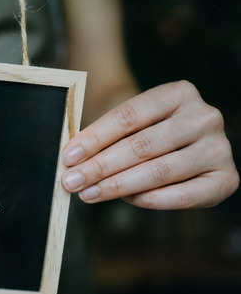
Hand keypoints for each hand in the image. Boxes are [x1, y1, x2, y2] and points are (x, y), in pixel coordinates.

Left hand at [61, 80, 238, 208]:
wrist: (186, 145)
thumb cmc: (147, 131)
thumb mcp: (129, 124)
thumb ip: (105, 136)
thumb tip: (71, 160)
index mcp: (179, 92)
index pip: (129, 116)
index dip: (95, 138)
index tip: (68, 157)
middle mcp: (204, 116)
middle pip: (142, 145)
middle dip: (100, 167)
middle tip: (72, 181)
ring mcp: (218, 147)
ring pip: (159, 171)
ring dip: (118, 186)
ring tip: (89, 193)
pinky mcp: (226, 178)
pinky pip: (183, 195)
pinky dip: (151, 200)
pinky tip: (127, 200)